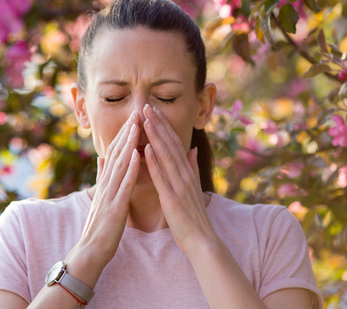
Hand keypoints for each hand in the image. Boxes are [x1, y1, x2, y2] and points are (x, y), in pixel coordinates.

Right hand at [64, 111, 140, 273]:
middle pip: (116, 153)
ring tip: (136, 126)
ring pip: (119, 164)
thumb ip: (102, 176)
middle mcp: (106, 184)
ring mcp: (109, 195)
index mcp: (106, 182)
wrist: (91, 250)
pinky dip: (130, 169)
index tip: (133, 117)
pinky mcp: (114, 207)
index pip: (115, 153)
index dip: (123, 134)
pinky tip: (137, 155)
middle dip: (126, 132)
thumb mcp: (100, 197)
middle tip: (136, 112)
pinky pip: (124, 185)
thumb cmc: (100, 226)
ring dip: (128, 144)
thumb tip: (102, 157)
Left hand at [142, 103, 217, 253]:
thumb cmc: (193, 216)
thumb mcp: (194, 187)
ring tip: (145, 119)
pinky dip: (154, 161)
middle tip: (146, 106)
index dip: (164, 126)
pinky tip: (146, 148)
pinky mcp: (172, 198)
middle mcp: (185, 174)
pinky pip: (161, 177)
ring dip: (155, 136)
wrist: (201, 240)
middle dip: (158, 124)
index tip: (154, 110)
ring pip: (166, 155)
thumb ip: (192, 167)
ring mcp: (179, 185)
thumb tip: (191, 149)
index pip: (174, 143)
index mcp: (187, 172)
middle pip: (170, 144)